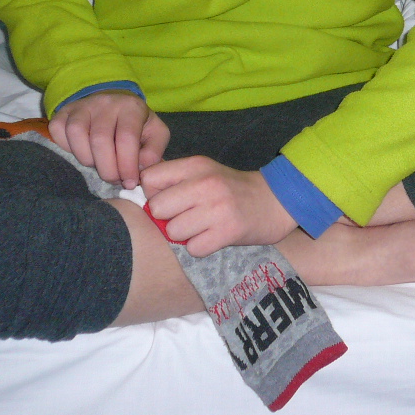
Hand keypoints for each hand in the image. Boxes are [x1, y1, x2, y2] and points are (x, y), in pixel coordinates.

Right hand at [49, 91, 168, 188]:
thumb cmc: (137, 126)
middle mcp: (105, 102)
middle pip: (100, 139)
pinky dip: (67, 149)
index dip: (127, 165)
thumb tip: (140, 168)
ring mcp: (82, 106)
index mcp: (131, 107)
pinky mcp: (63, 112)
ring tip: (98, 165)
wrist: (114, 105)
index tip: (129, 183)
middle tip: (114, 179)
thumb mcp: (155, 134)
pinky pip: (58, 132)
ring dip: (87, 159)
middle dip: (107, 169)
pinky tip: (82, 153)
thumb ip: (154, 152)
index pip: (126, 137)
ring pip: (77, 134)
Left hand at [142, 157, 296, 256]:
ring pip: (173, 231)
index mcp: (196, 165)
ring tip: (201, 228)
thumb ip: (175, 179)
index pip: (150, 179)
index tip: (169, 201)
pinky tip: (212, 238)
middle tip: (186, 218)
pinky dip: (200, 247)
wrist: (275, 201)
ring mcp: (217, 207)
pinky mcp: (228, 231)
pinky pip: (194, 248)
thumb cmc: (231, 189)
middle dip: (167, 218)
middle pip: (158, 208)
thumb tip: (139, 190)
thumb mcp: (204, 173)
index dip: (154, 194)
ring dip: (184, 235)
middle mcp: (205, 183)